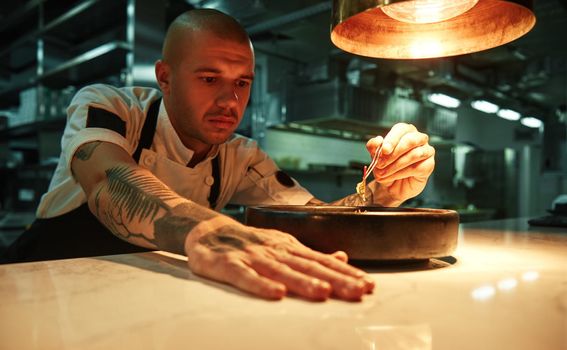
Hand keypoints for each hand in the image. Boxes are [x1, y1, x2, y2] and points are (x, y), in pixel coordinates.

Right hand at [185, 219, 374, 300]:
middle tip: (358, 290)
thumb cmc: (250, 243)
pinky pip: (245, 277)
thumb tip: (343, 258)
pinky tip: (276, 294)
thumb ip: (312, 256)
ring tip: (324, 293)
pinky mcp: (228, 265)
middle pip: (308, 266)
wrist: (208, 232)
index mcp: (290, 248)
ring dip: (303, 282)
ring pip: (281, 271)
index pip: (322, 262)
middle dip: (335, 279)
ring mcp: (252, 257)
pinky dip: (261, 284)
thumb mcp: (283, 246)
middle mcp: (275, 251)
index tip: (367, 284)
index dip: (345, 273)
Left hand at [366, 123, 434, 205]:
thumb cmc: (386, 167)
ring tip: (383, 173)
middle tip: (381, 164)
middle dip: (394, 153)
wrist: (392, 186)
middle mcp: (418, 138)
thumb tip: (378, 140)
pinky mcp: (429, 165)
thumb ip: (374, 147)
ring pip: (414, 154)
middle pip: (410, 140)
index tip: (384, 150)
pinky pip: (417, 167)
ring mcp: (427, 151)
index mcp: (405, 132)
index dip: (392, 139)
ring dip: (396, 165)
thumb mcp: (376, 156)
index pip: (401, 129)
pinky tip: (393, 177)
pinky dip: (402, 173)